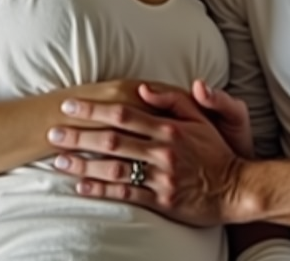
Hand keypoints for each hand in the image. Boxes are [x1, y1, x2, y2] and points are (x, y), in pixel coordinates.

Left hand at [48, 81, 246, 226]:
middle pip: (112, 140)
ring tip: (59, 162)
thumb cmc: (215, 150)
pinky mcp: (161, 201)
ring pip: (114, 169)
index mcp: (169, 128)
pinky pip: (125, 194)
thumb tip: (143, 88)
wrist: (236, 188)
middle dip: (79, 136)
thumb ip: (172, 100)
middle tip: (52, 133)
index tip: (69, 106)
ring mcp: (161, 177)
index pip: (123, 114)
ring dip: (83, 165)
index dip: (93, 109)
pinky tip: (82, 187)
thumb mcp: (200, 118)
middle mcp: (162, 151)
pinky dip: (101, 190)